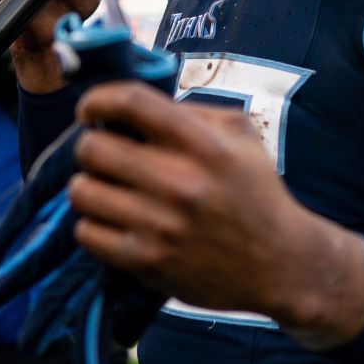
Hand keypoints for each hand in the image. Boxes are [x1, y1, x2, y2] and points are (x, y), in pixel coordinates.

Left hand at [66, 82, 363, 348]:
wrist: (280, 264)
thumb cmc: (257, 193)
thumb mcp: (242, 138)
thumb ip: (193, 114)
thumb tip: (136, 108)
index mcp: (203, 144)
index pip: (129, 102)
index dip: (97, 100)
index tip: (90, 111)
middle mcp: (180, 181)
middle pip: (93, 148)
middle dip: (90, 147)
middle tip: (103, 157)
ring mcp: (161, 224)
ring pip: (82, 192)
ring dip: (90, 187)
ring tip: (108, 191)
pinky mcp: (147, 262)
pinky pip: (87, 233)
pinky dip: (94, 225)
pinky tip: (114, 222)